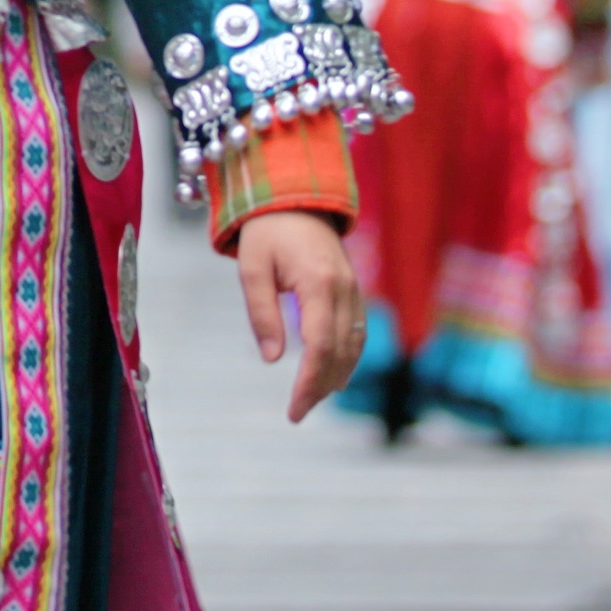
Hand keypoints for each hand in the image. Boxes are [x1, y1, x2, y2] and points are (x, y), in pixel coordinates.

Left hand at [234, 210, 363, 423]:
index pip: (320, 346)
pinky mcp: (354, 288)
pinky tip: (334, 374)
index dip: (309, 383)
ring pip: (354, 344)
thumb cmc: (266, 231)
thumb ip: (262, 313)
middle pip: (339, 352)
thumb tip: (274, 359)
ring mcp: (353, 288)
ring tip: (314, 399)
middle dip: (320, 387)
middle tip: (298, 413)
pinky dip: (348, 356)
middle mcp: (344, 288)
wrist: (294, 197)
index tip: (294, 409)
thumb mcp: (252, 268)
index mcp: (318, 283)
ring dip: (337, 375)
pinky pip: (358, 330)